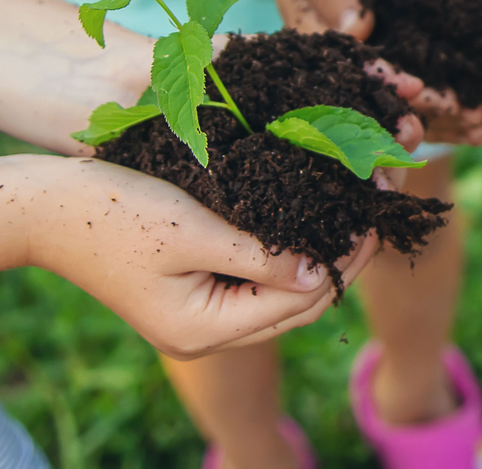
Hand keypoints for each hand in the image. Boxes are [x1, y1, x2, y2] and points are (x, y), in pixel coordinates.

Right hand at [11, 155, 378, 359]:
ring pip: (279, 296)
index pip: (300, 304)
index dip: (344, 262)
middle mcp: (207, 335)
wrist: (47, 209)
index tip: (373, 216)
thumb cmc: (115, 212)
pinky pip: (255, 282)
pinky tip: (307, 222)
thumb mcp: (194, 230)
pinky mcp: (194, 292)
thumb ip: (259, 256)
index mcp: (206, 329)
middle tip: (372, 213)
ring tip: (349, 215)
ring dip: (316, 258)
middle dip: (339, 262)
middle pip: (296, 308)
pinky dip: (284, 256)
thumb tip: (320, 271)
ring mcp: (199, 318)